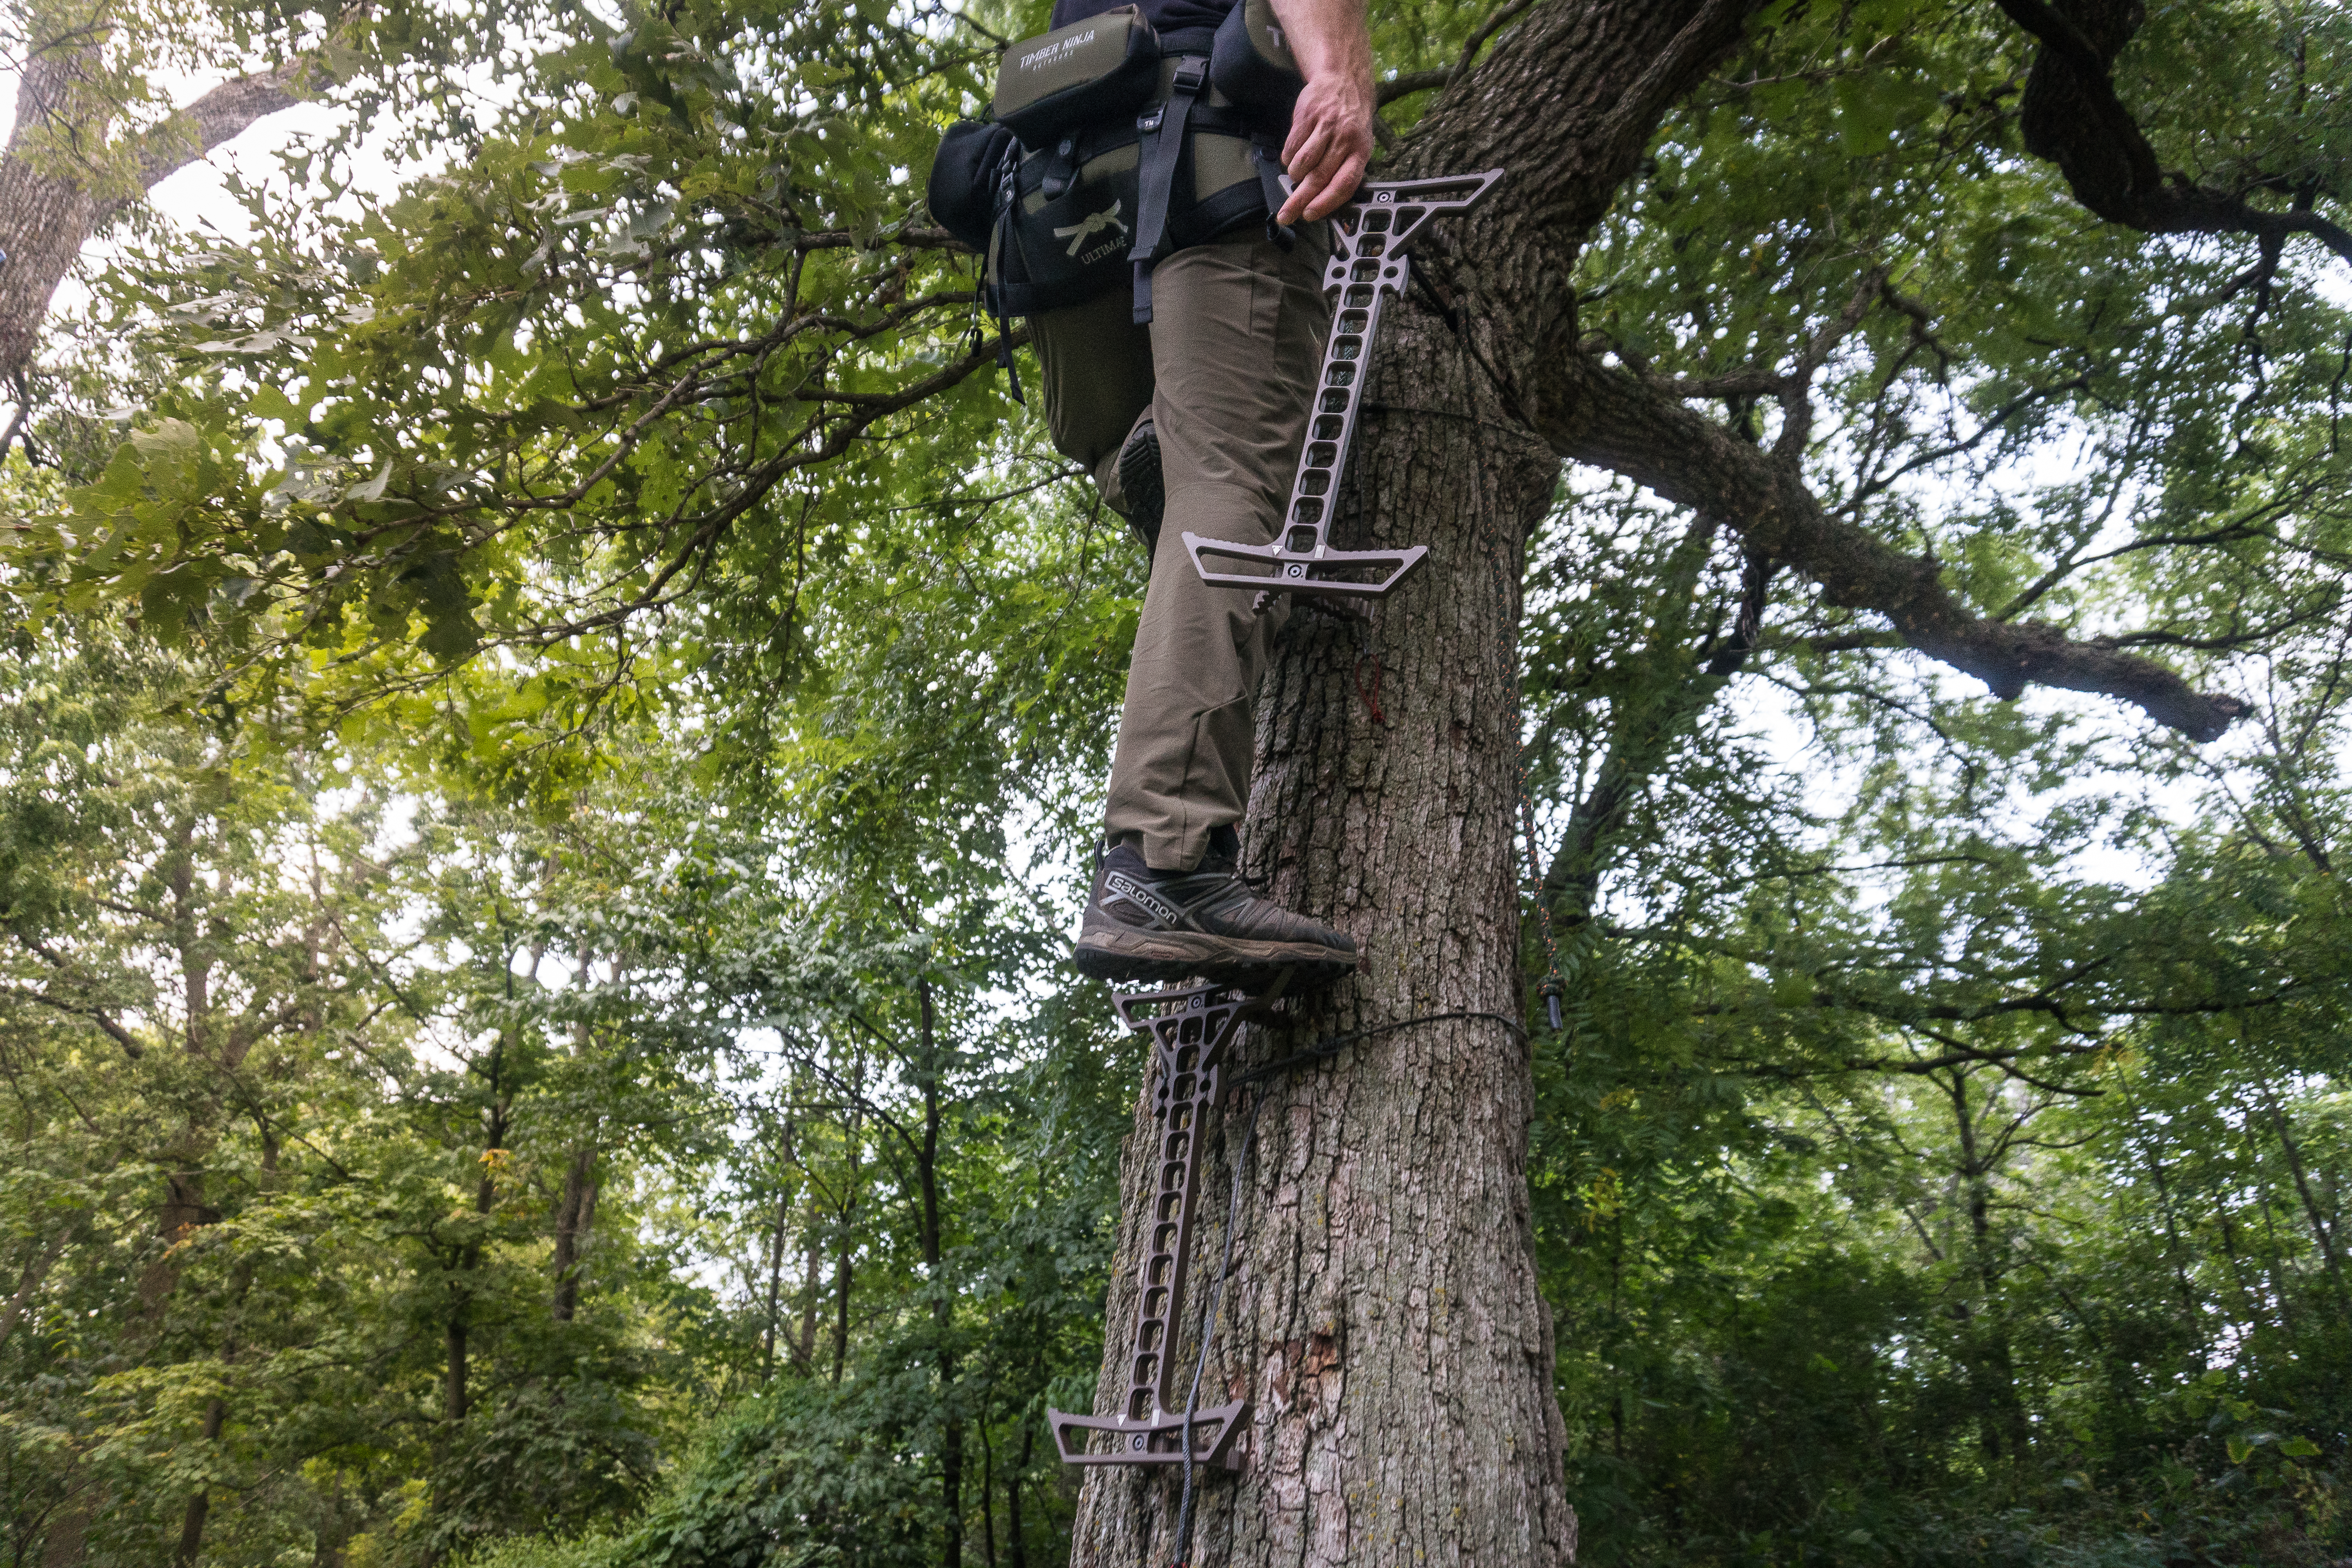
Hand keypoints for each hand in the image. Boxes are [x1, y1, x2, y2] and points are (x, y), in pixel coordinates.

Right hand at [1278, 70, 1374, 224]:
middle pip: (1319, 177)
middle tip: (1285, 215)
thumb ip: (1344, 170)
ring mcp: (1325, 126)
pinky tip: (1292, 156)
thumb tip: (1322, 201)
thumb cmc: (1350, 121)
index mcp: (1360, 151)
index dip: (1325, 202)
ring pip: (1303, 163)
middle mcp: (1345, 139)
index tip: (1309, 215)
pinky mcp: (1307, 116)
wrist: (1343, 80)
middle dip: (1299, 200)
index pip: (1344, 184)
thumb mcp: (1358, 144)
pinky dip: (1288, 157)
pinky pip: (1292, 146)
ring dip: (1294, 175)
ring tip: (1294, 175)